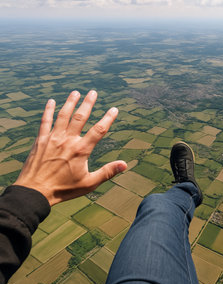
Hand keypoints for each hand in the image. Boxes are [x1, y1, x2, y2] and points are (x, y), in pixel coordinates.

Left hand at [14, 90, 126, 205]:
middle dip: (88, 103)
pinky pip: (45, 121)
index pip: (99, 130)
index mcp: (81, 150)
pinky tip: (51, 102)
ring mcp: (53, 138)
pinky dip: (49, 111)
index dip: (108, 118)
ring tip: (75, 92)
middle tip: (93, 92)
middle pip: (80, 117)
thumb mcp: (89, 183)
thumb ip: (107, 172)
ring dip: (70, 103)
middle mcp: (68, 141)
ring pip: (63, 116)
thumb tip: (125, 164)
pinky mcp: (41, 140)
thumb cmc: (64, 189)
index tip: (114, 109)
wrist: (35, 192)